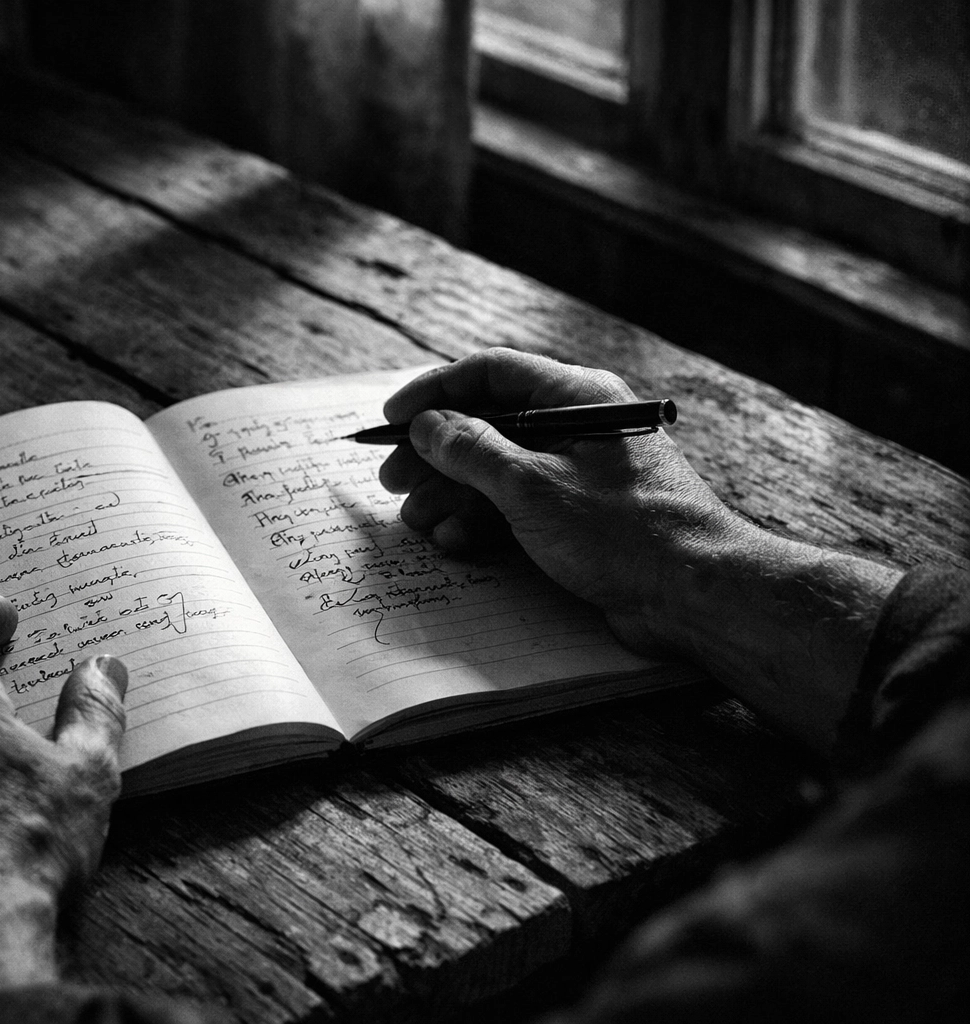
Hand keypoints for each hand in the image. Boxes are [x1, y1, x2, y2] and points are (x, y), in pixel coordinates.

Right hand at [380, 347, 750, 653]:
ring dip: (452, 494)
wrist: (694, 595)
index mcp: (578, 397)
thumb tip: (428, 425)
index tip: (392, 420)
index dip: (434, 393)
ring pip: (498, 470)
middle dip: (435, 455)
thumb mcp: (531, 486)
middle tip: (392, 482)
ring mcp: (579, 473)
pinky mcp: (580, 516)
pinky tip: (456, 541)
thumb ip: (471, 451)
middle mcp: (579, 426)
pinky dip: (482, 521)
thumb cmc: (625, 532)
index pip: (491, 373)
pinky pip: (517, 506)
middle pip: (489, 424)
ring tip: (417, 522)